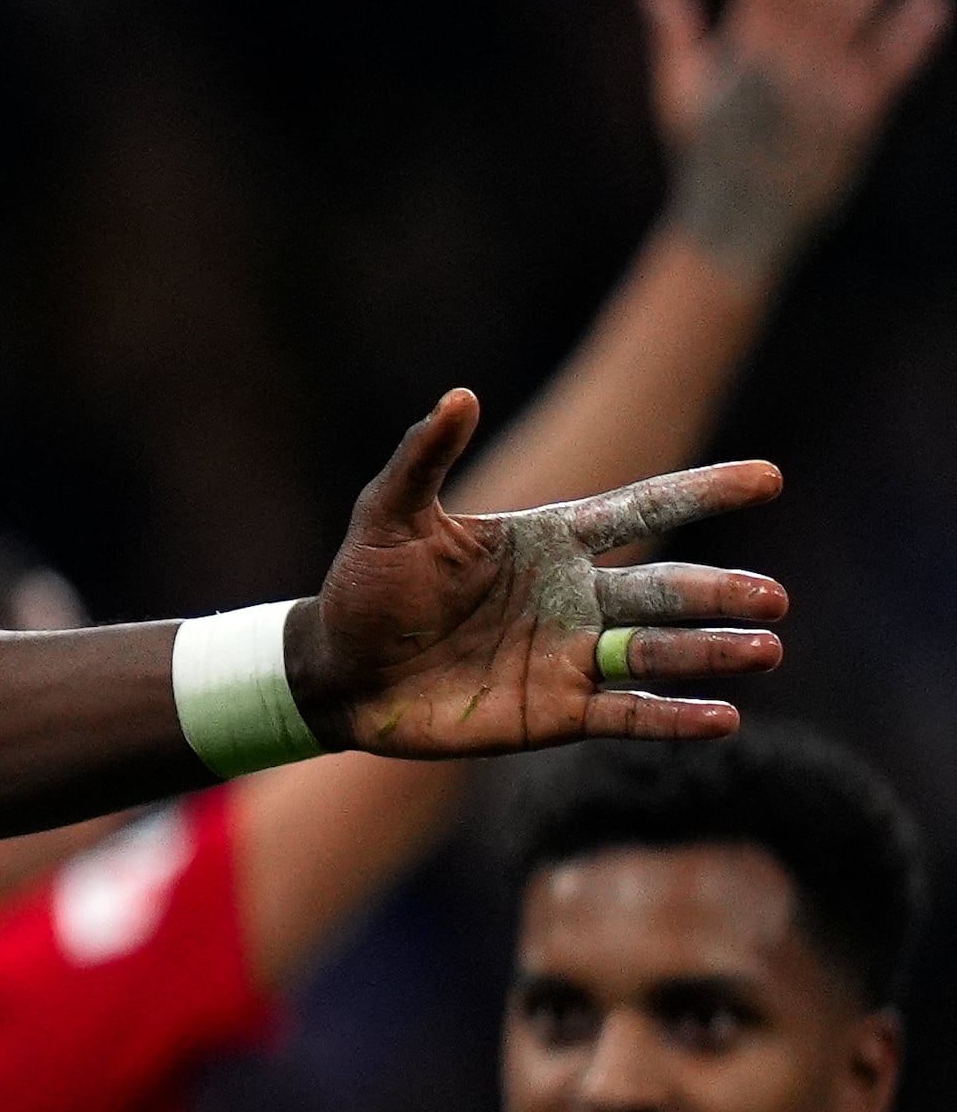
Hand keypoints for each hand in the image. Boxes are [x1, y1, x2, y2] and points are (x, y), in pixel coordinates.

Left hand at [297, 393, 784, 756]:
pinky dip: (673, 716)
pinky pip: (627, 713)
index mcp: (549, 540)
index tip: (769, 478)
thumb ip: (426, 457)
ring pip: (657, 651)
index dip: (702, 492)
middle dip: (719, 593)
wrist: (337, 672)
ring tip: (764, 649)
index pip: (640, 508)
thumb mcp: (388, 515)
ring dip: (711, 651)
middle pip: (663, 590)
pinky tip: (723, 717)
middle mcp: (575, 596)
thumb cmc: (364, 586)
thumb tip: (459, 394)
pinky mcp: (558, 712)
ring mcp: (572, 655)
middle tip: (773, 598)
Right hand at [641, 0, 948, 271]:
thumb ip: (673, 25)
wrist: (737, 224)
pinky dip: (913, 27)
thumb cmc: (705, 155)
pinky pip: (893, 64)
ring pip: (851, 7)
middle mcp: (779, 65)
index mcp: (736, 52)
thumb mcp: (679, 88)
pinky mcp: (860, 117)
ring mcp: (820, 89)